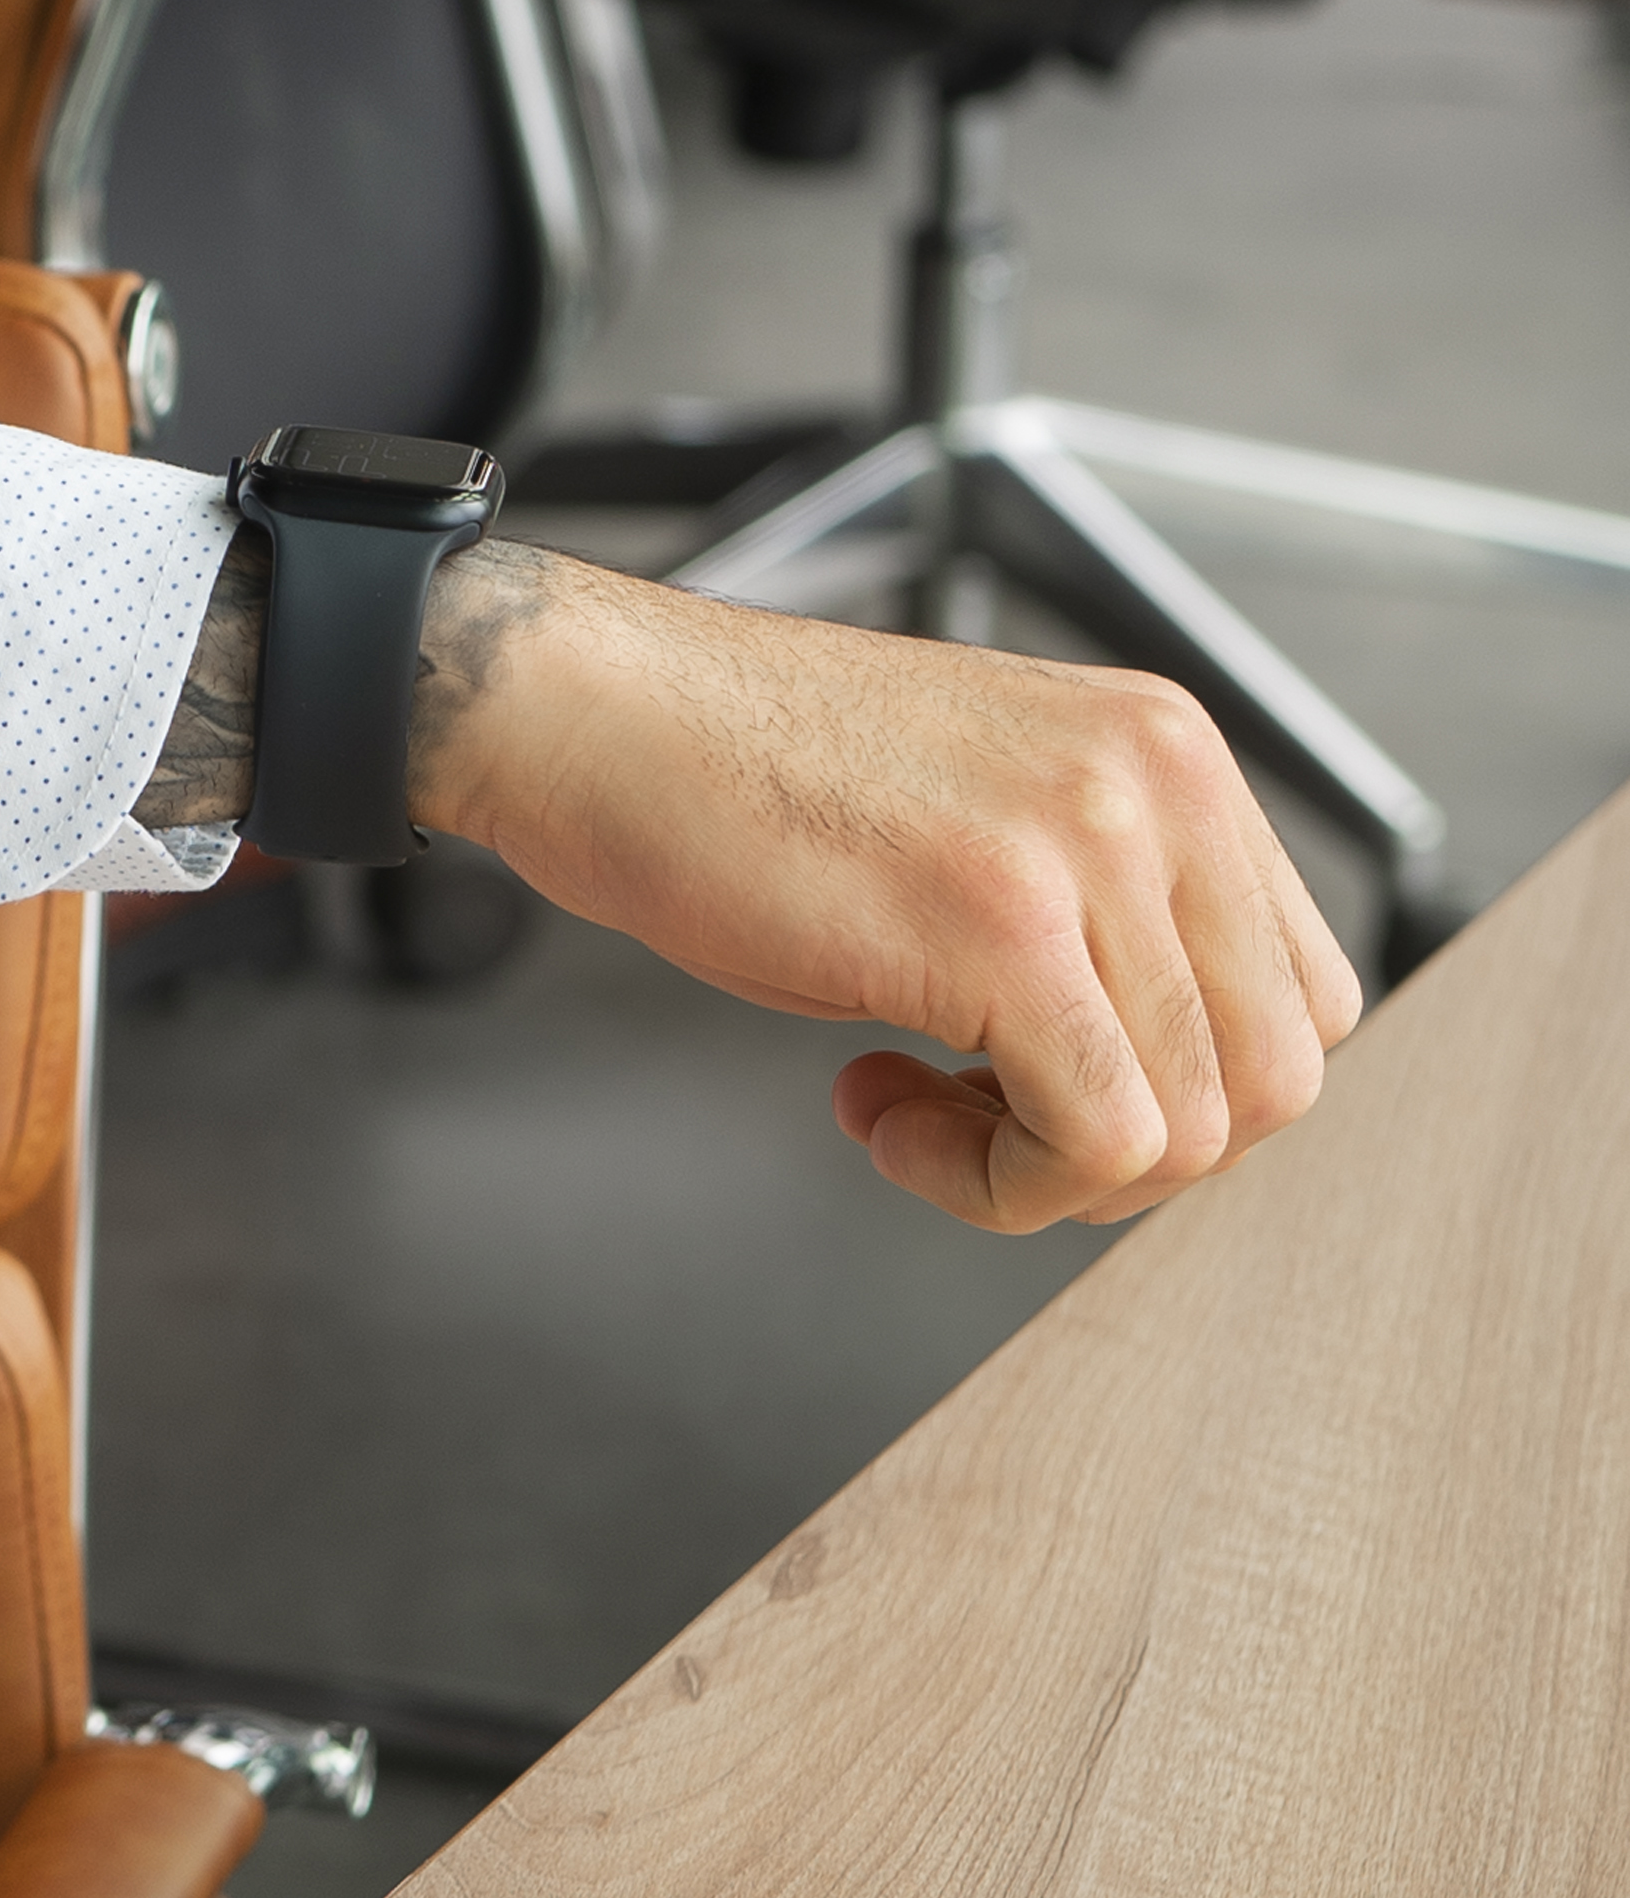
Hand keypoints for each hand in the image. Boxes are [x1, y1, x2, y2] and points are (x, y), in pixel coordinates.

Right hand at [409, 542, 1356, 1230]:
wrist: (592, 714)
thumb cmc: (740, 770)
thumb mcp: (984, 813)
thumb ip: (1101, 906)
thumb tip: (1164, 1072)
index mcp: (1169, 751)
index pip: (1305, 994)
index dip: (1187, 1087)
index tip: (1053, 1083)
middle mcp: (1158, 783)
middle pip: (1272, 1078)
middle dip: (1128, 1151)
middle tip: (988, 1124)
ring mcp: (1091, 848)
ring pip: (1193, 1129)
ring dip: (1045, 1173)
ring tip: (914, 1107)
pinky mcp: (1005, 928)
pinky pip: (1093, 1143)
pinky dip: (990, 1183)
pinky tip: (876, 1102)